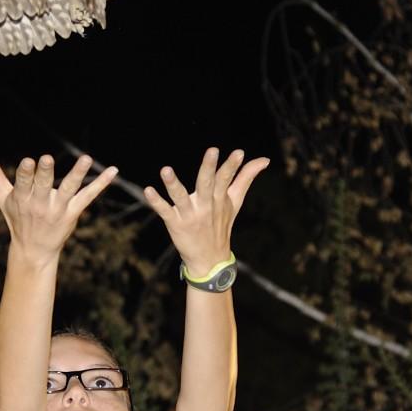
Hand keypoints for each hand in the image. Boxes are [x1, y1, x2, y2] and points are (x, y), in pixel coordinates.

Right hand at [0, 151, 118, 269]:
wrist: (33, 250)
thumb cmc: (16, 217)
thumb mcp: (2, 196)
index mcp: (22, 199)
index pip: (23, 184)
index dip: (26, 173)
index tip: (29, 161)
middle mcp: (40, 204)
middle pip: (43, 186)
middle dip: (45, 173)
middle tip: (48, 160)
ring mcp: (58, 209)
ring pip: (69, 189)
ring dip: (78, 174)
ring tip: (86, 159)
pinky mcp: (74, 212)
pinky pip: (89, 196)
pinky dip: (101, 184)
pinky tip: (114, 170)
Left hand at [140, 147, 267, 276]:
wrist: (210, 260)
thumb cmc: (221, 224)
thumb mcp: (235, 201)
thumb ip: (246, 178)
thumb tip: (264, 159)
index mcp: (219, 199)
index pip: (226, 179)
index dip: (232, 166)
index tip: (239, 152)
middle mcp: (206, 205)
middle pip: (207, 184)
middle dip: (209, 168)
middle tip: (212, 151)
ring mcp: (190, 215)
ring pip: (181, 197)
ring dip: (173, 184)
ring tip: (165, 170)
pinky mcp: (175, 224)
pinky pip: (164, 211)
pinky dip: (156, 202)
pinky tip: (148, 190)